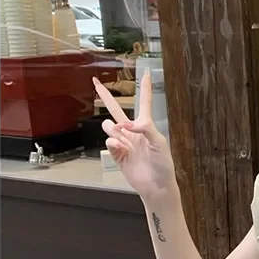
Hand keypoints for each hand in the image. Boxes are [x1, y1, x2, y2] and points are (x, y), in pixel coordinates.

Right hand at [93, 72, 176, 200]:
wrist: (156, 186)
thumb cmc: (163, 165)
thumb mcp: (159, 142)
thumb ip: (145, 128)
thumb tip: (127, 124)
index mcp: (147, 127)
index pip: (144, 103)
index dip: (145, 88)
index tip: (145, 73)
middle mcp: (133, 133)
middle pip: (117, 110)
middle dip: (106, 96)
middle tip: (96, 82)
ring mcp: (124, 143)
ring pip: (110, 127)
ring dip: (114, 129)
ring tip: (123, 138)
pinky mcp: (118, 155)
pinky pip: (109, 142)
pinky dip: (114, 143)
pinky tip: (121, 147)